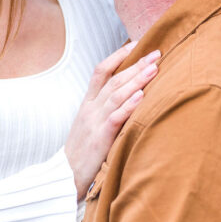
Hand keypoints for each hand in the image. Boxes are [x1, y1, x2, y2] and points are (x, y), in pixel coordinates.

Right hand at [65, 41, 160, 198]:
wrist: (64, 176)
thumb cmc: (81, 153)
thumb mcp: (89, 126)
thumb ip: (104, 111)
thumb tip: (127, 97)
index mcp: (87, 104)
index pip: (100, 72)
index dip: (117, 56)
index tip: (136, 45)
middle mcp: (90, 109)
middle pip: (114, 80)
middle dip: (136, 65)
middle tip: (156, 53)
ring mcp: (94, 122)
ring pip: (116, 94)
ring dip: (137, 80)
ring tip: (154, 69)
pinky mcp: (99, 138)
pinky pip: (115, 117)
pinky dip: (128, 105)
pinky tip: (141, 96)